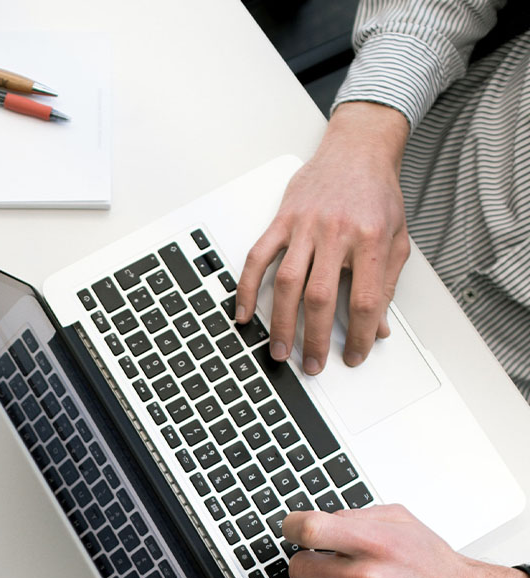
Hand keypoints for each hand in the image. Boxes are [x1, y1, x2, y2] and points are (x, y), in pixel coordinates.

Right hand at [235, 102, 410, 374]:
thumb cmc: (377, 194)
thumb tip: (380, 328)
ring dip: (281, 323)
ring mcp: (305, 225)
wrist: (357, 149)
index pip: (365, 300)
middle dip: (315, 339)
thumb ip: (386, 284)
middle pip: (320, 297)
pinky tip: (244, 312)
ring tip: (280, 350)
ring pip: (287, 283)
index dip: (361, 335)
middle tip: (313, 365)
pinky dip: (248, 287)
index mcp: (370, 239)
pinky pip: (258, 257)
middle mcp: (336, 231)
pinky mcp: (282, 219)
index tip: (355, 356)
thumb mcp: (396, 239)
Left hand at [285, 505, 528, 577]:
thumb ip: (355, 516)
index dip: (292, 528)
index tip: (292, 530)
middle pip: (300, 568)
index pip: (310, 531)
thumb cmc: (432, 563)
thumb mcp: (400, 521)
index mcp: (376, 543)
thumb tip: (317, 521)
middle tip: (323, 564)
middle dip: (307, 563)